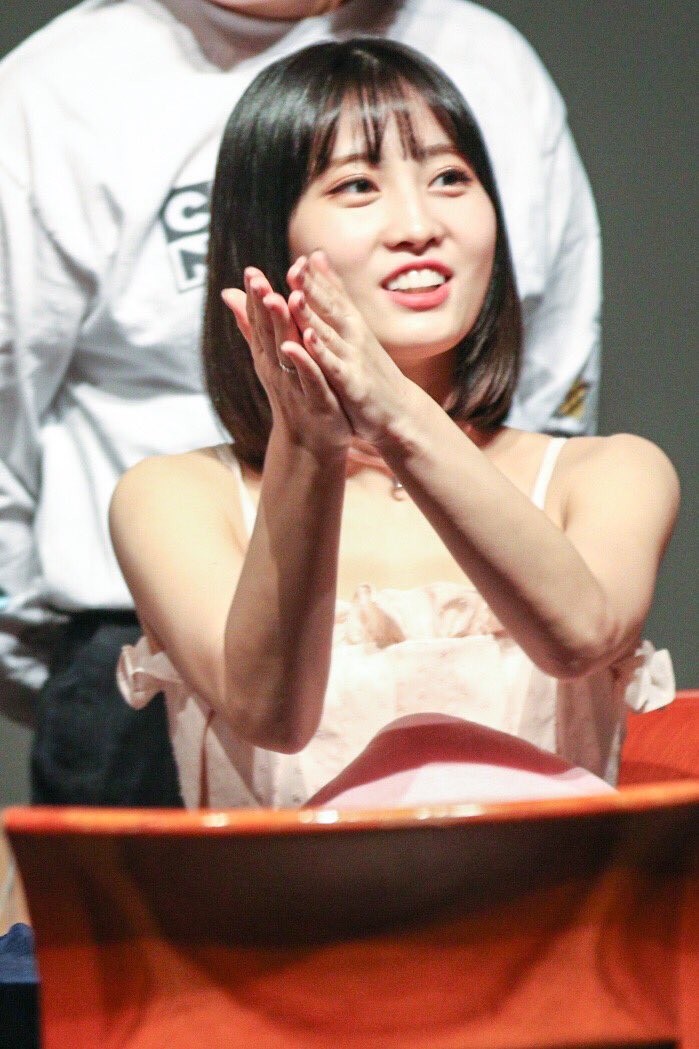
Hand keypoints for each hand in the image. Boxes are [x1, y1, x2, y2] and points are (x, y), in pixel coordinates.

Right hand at [221, 268, 351, 454]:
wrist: (310, 444)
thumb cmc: (293, 396)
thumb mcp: (270, 359)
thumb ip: (253, 327)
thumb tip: (229, 295)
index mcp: (270, 356)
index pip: (259, 322)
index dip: (254, 297)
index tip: (250, 271)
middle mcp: (277, 368)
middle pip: (268, 333)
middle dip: (262, 305)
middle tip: (256, 278)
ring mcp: (295, 384)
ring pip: (286, 351)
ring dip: (281, 326)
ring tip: (277, 300)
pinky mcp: (316, 400)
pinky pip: (309, 378)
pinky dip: (304, 361)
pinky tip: (300, 345)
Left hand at [287, 251, 413, 445]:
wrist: (398, 410)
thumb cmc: (371, 368)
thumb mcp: (353, 325)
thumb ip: (334, 291)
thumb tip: (317, 255)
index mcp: (350, 323)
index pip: (331, 294)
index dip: (315, 277)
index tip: (299, 259)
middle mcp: (353, 336)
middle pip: (329, 308)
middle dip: (312, 288)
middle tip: (295, 268)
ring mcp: (353, 358)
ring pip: (328, 334)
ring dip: (311, 316)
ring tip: (293, 298)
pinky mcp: (353, 382)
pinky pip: (333, 366)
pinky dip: (320, 352)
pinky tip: (307, 340)